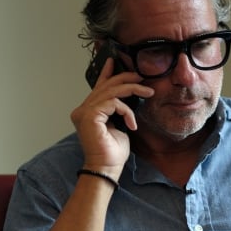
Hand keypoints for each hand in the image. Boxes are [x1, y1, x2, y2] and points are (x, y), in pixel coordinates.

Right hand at [70, 57, 153, 177]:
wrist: (107, 168)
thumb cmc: (113, 152)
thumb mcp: (119, 124)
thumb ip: (118, 109)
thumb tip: (126, 96)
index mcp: (88, 112)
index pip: (98, 88)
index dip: (107, 73)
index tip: (115, 61)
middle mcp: (82, 110)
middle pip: (106, 86)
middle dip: (126, 78)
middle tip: (142, 77)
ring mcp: (84, 112)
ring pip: (111, 91)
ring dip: (133, 90)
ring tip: (148, 91)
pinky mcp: (89, 116)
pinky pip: (113, 102)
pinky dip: (127, 110)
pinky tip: (132, 123)